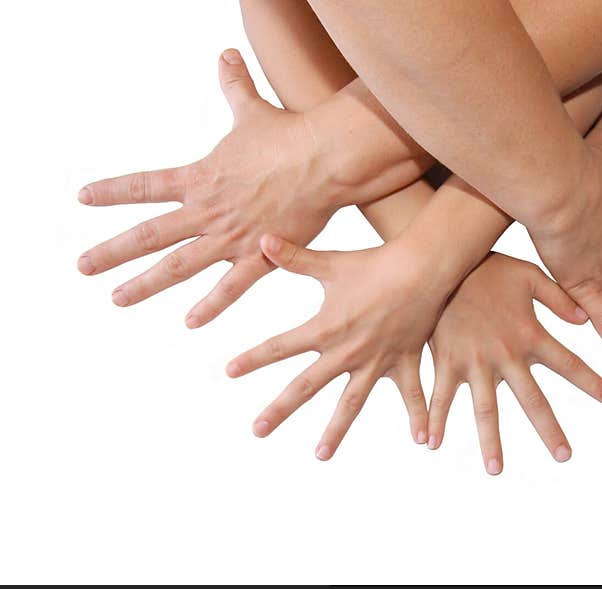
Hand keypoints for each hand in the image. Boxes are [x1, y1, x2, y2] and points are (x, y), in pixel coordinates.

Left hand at [77, 50, 340, 326]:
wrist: (322, 160)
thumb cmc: (289, 136)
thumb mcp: (252, 110)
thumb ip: (235, 87)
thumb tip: (227, 56)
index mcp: (199, 177)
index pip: (144, 185)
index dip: (112, 191)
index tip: (83, 197)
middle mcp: (205, 210)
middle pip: (148, 235)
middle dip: (111, 251)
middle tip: (83, 267)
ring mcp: (229, 235)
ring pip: (177, 265)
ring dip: (144, 284)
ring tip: (118, 298)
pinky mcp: (258, 254)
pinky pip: (230, 286)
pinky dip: (210, 305)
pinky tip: (190, 322)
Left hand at [227, 234, 449, 457]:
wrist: (420, 269)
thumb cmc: (374, 263)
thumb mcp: (330, 262)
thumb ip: (294, 257)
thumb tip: (261, 239)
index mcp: (324, 329)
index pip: (279, 347)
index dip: (252, 358)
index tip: (228, 372)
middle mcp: (346, 352)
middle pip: (305, 387)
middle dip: (279, 409)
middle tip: (257, 431)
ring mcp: (375, 361)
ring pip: (351, 403)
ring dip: (335, 431)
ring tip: (320, 455)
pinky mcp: (403, 361)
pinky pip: (411, 394)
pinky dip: (417, 417)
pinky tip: (423, 442)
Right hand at [426, 253, 601, 474]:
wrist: (445, 263)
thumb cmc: (488, 268)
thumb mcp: (530, 276)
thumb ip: (558, 299)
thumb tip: (587, 319)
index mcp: (529, 335)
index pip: (568, 363)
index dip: (590, 381)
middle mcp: (506, 356)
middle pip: (533, 400)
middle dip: (550, 430)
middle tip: (564, 456)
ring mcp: (475, 362)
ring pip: (486, 409)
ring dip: (491, 441)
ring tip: (496, 470)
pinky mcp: (447, 361)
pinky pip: (441, 395)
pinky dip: (435, 419)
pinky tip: (430, 443)